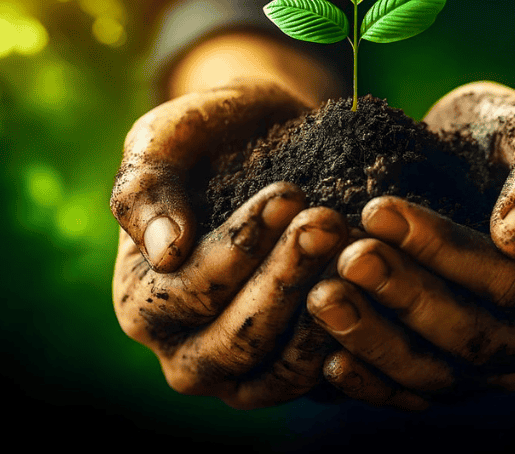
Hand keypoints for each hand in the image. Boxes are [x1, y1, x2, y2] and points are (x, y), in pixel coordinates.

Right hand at [111, 80, 346, 407]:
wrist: (266, 136)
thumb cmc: (207, 136)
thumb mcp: (163, 141)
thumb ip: (146, 191)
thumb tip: (165, 253)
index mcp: (140, 301)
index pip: (187, 292)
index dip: (238, 248)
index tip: (288, 195)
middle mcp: (185, 349)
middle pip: (235, 341)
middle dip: (285, 280)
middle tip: (327, 221)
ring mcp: (241, 371)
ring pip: (280, 372)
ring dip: (321, 313)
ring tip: (354, 250)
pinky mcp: (290, 372)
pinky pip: (320, 379)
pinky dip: (348, 342)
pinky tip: (374, 289)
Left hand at [305, 82, 514, 407]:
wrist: (499, 167)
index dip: (445, 253)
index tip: (379, 211)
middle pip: (477, 339)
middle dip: (405, 299)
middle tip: (345, 259)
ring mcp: (511, 368)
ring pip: (442, 376)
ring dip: (378, 343)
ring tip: (322, 300)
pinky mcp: (465, 377)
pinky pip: (419, 392)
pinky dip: (374, 381)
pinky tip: (328, 361)